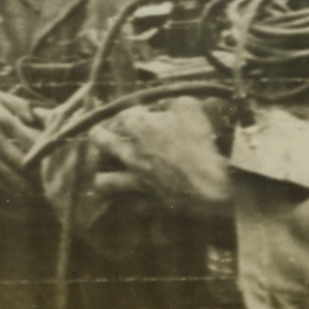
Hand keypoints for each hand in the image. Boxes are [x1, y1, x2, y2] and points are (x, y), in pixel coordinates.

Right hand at [0, 91, 41, 198]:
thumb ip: (20, 105)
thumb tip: (37, 120)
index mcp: (3, 120)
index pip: (32, 141)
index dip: (45, 152)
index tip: (52, 156)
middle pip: (25, 163)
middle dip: (39, 172)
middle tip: (49, 177)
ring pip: (13, 178)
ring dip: (28, 185)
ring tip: (38, 188)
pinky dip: (11, 189)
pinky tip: (20, 190)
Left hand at [89, 99, 232, 219]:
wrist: (210, 184)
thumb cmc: (199, 142)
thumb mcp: (189, 108)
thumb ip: (173, 103)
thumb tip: (167, 106)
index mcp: (138, 127)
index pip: (123, 114)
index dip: (132, 111)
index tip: (142, 112)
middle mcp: (130, 152)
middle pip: (101, 141)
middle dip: (98, 135)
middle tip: (99, 134)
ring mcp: (136, 178)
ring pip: (104, 181)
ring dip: (101, 177)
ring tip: (100, 175)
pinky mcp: (148, 200)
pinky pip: (132, 205)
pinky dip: (132, 203)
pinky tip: (133, 201)